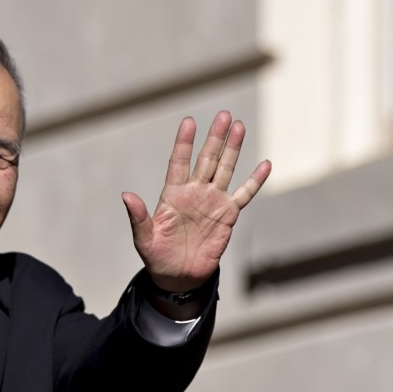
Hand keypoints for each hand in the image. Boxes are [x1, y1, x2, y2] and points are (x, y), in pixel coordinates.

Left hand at [122, 111, 270, 294]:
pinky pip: (244, 195)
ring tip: (239, 126)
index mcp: (173, 194)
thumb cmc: (158, 256)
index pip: (179, 162)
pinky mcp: (228, 215)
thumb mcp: (144, 239)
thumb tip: (126, 196)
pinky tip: (265, 165)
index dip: (184, 143)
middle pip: (206, 159)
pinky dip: (255, 181)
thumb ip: (139, 217)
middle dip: (215, 138)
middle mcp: (194, 192)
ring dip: (232, 149)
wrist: (179, 277)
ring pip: (225, 169)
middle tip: (223, 115)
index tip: (189, 122)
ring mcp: (212, 202)